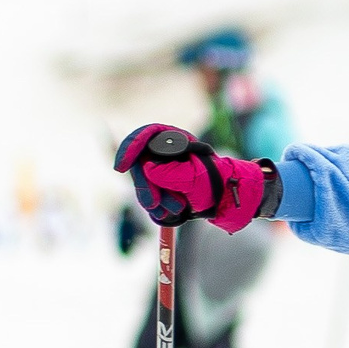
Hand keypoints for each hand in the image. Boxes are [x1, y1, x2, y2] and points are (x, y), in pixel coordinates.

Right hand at [113, 124, 275, 230]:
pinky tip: (172, 212)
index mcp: (176, 140)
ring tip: (178, 208)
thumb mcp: (195, 176)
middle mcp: (164, 153)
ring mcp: (160, 170)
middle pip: (140, 163)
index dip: (129, 148)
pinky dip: (157, 207)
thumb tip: (147, 168)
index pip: (146, 134)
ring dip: (155, 200)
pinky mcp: (160, 187)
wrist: (227, 200)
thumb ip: (170, 172)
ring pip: (144, 183)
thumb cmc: (215, 182)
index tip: (121, 167)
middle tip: (152, 204)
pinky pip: (149, 196)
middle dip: (145, 186)